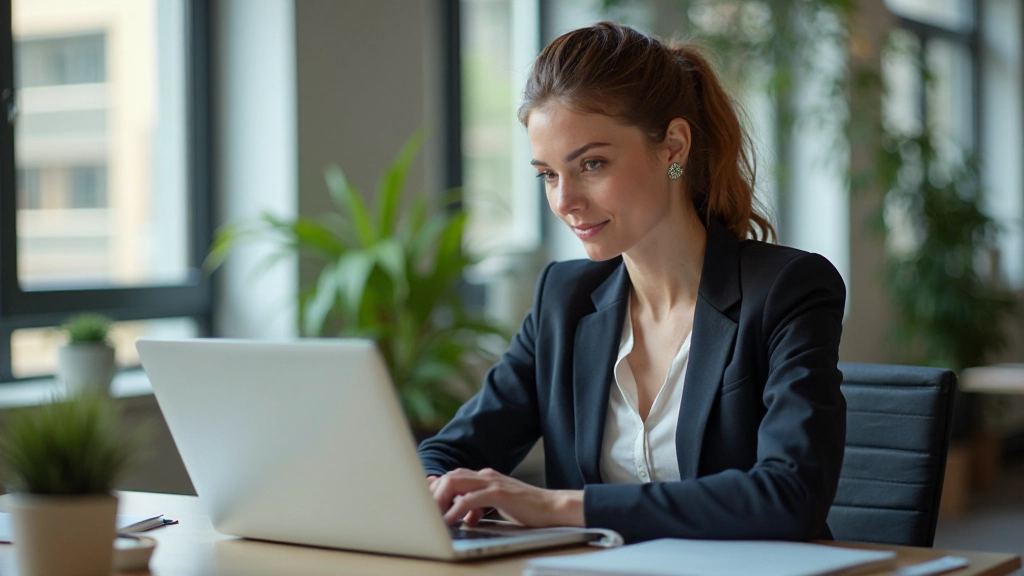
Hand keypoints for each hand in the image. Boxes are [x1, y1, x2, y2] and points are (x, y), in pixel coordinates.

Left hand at [429, 468, 583, 527]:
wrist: (552, 508)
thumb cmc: (526, 509)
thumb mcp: (497, 505)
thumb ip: (478, 505)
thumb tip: (461, 516)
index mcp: (484, 477)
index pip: (452, 476)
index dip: (435, 487)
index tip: (424, 501)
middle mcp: (486, 475)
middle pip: (449, 476)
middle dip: (433, 494)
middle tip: (425, 512)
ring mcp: (492, 482)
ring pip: (455, 482)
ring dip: (440, 499)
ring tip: (432, 516)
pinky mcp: (499, 493)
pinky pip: (470, 498)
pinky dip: (456, 509)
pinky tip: (450, 520)